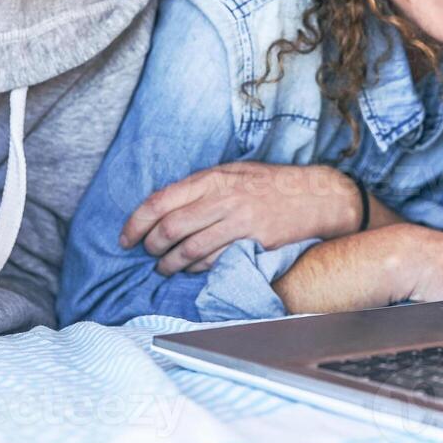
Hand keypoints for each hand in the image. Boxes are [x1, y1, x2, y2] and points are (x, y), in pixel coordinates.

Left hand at [120, 162, 360, 274]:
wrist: (317, 196)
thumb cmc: (271, 184)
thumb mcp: (234, 172)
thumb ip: (201, 187)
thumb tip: (166, 206)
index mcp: (213, 178)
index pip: (161, 201)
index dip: (136, 222)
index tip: (126, 237)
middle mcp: (224, 199)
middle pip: (171, 228)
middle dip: (151, 247)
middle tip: (147, 254)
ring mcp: (240, 222)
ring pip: (190, 251)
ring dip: (170, 264)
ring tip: (164, 268)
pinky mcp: (254, 243)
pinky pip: (214, 262)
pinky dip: (196, 270)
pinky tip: (191, 270)